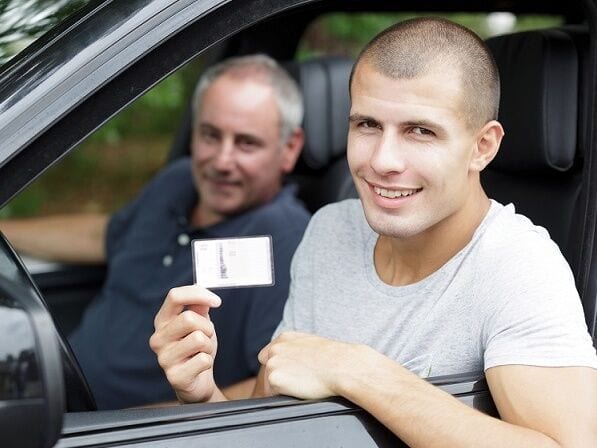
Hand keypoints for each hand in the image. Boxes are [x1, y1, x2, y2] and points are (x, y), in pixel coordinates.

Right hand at [149, 285, 220, 402]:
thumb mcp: (199, 323)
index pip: (174, 296)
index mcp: (162, 321)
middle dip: (207, 327)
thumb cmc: (197, 349)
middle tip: (206, 337)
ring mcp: (164, 358)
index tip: (217, 302)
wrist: (196, 381)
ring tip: (201, 352)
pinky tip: (199, 367)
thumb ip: (198, 306)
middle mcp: (158, 338)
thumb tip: (201, 293)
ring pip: (199, 338)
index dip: (198, 294)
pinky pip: (203, 359)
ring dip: (208, 345)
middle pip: (189, 318)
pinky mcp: (174, 376)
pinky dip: (208, 361)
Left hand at [258, 332, 361, 399]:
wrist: (342, 365)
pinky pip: (272, 395)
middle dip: (280, 378)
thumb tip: (294, 361)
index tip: (291, 374)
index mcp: (284, 338)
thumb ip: (296, 348)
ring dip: (282, 388)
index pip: (269, 356)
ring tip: (303, 385)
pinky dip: (283, 396)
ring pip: (269, 384)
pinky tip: (300, 391)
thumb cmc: (334, 358)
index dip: (280, 368)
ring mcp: (273, 362)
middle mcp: (275, 348)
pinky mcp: (274, 378)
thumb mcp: (311, 344)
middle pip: (268, 371)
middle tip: (300, 382)